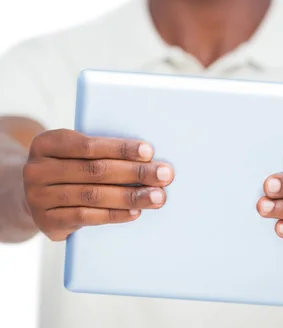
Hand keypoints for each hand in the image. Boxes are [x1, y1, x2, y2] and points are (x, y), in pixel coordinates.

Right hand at [23, 129, 173, 240]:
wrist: (36, 196)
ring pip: (93, 196)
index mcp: (46, 143)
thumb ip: (99, 150)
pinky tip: (135, 212)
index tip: (149, 151)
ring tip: (156, 196)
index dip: (120, 148)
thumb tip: (147, 154)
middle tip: (164, 174)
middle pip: (95, 171)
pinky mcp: (46, 222)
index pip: (89, 145)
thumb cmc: (67, 166)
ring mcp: (38, 198)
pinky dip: (114, 214)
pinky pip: (86, 217)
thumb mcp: (73, 151)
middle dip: (134, 172)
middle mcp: (37, 170)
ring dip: (130, 196)